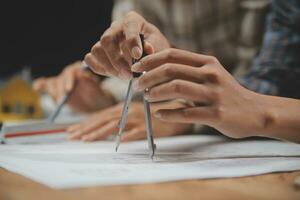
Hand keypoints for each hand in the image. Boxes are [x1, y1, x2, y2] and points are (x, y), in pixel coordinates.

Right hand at [33, 61, 114, 112]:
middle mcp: (68, 73)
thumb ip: (90, 84)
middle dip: (60, 90)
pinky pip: (45, 84)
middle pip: (59, 79)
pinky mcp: (55, 88)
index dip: (68, 80)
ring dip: (52, 93)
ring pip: (51, 83)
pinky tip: (37, 88)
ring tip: (57, 102)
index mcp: (79, 70)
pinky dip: (40, 85)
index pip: (71, 72)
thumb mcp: (97, 91)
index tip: (69, 90)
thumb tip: (82, 75)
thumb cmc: (97, 96)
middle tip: (62, 100)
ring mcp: (60, 80)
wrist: (95, 103)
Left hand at [67, 101, 191, 141]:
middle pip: (104, 120)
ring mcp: (138, 118)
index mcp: (124, 108)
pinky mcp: (149, 126)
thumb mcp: (135, 114)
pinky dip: (126, 136)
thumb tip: (105, 129)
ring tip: (86, 139)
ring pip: (116, 125)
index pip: (101, 115)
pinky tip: (116, 142)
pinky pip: (136, 132)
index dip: (86, 122)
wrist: (177, 110)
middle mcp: (128, 111)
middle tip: (71, 136)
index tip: (72, 130)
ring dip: (100, 132)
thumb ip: (121, 118)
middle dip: (86, 128)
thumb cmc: (154, 113)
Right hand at [84, 11, 169, 78]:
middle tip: (129, 75)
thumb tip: (146, 49)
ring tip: (124, 76)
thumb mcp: (159, 47)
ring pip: (97, 50)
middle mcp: (116, 27)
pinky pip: (90, 59)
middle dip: (117, 60)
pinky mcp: (98, 52)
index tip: (137, 56)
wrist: (150, 57)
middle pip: (107, 40)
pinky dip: (100, 69)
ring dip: (109, 67)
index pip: (129, 27)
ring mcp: (105, 39)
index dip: (132, 42)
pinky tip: (114, 74)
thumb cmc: (155, 50)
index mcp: (132, 21)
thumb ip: (153, 48)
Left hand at [132, 48, 267, 138]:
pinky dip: (169, 113)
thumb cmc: (226, 93)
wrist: (255, 112)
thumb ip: (189, 71)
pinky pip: (186, 113)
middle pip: (171, 70)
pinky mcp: (216, 114)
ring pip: (177, 88)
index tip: (136, 68)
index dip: (151, 60)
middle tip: (137, 85)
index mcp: (207, 62)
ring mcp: (214, 94)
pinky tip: (159, 114)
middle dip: (148, 77)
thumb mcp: (211, 74)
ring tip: (147, 98)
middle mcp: (211, 75)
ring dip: (156, 93)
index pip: (173, 55)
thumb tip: (156, 71)